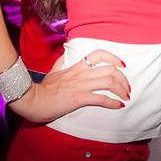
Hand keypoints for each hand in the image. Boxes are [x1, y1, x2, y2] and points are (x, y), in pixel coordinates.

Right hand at [11, 49, 129, 122]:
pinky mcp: (79, 98)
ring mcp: (81, 86)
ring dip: (121, 90)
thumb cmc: (43, 87)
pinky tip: (118, 106)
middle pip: (110, 70)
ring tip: (126, 97)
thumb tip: (66, 55)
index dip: (114, 58)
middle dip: (123, 79)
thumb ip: (62, 62)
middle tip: (127, 87)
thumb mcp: (54, 71)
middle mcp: (82, 74)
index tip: (122, 65)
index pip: (99, 54)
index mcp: (77, 66)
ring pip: (109, 83)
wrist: (33, 99)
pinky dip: (113, 103)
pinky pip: (101, 99)